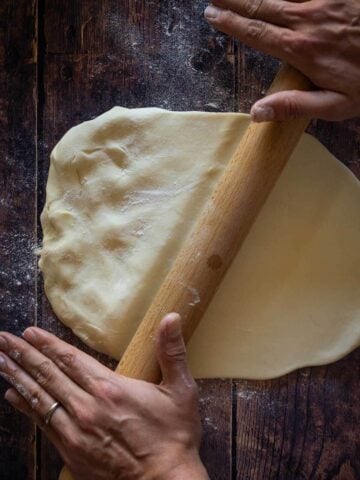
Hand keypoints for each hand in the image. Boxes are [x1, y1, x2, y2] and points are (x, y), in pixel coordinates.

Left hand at [0, 314, 207, 479]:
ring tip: (1, 360)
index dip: (47, 344)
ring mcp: (76, 430)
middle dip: (23, 354)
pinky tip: (12, 395)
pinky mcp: (72, 451)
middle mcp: (87, 407)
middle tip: (4, 340)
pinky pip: (43, 423)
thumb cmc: (174, 434)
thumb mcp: (181, 390)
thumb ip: (172, 351)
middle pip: (48, 374)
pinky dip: (26, 406)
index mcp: (110, 388)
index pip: (70, 359)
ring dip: (18, 376)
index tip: (29, 332)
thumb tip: (171, 317)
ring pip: (40, 397)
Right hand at [205, 0, 359, 120]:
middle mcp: (308, 21)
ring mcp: (325, 2)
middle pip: (262, 6)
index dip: (232, 23)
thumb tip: (256, 113)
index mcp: (302, 50)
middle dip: (234, 0)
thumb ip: (295, 106)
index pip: (257, 33)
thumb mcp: (336, 106)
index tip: (213, 16)